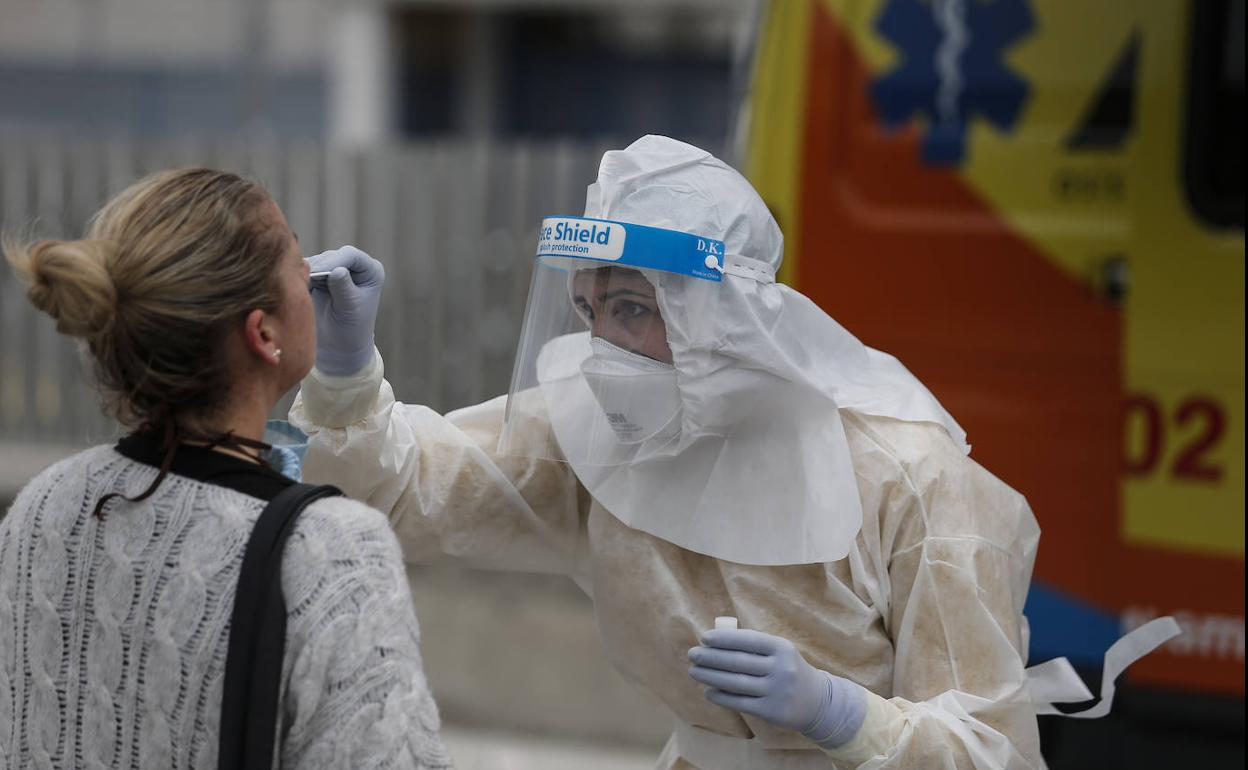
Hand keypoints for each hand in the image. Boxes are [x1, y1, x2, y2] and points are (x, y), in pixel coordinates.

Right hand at [307, 246, 384, 375]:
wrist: (339, 345)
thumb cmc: (351, 329)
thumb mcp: (350, 309)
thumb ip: (344, 289)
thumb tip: (337, 270)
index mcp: (370, 271)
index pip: (351, 255)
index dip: (334, 261)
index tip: (319, 273)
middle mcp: (354, 266)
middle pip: (332, 256)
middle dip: (318, 268)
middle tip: (307, 282)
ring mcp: (336, 269)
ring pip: (317, 261)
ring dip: (308, 272)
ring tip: (304, 287)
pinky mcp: (320, 276)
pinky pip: (307, 270)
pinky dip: (301, 276)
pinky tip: (299, 287)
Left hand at [688, 628, 865, 748]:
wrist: (817, 702)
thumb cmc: (788, 670)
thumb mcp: (780, 652)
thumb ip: (754, 646)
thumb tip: (716, 641)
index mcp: (781, 648)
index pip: (747, 640)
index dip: (723, 639)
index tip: (704, 638)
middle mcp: (780, 668)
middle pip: (738, 662)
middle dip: (711, 657)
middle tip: (692, 654)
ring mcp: (776, 691)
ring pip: (735, 683)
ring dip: (710, 676)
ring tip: (694, 671)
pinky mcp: (771, 711)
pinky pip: (740, 702)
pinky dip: (721, 697)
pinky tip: (708, 691)